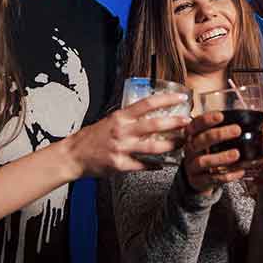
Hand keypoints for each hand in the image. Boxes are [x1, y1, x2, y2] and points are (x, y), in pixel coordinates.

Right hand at [65, 93, 190, 178]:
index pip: (147, 103)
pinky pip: (143, 166)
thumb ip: (128, 117)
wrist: (73, 155)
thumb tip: (149, 111)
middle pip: (154, 125)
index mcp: (120, 117)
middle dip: (175, 123)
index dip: (166, 99)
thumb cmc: (92, 136)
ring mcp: (121, 149)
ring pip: (152, 148)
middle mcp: (122, 131)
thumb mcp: (110, 120)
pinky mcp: (120, 165)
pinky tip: (164, 164)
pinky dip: (155, 165)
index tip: (181, 96)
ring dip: (170, 145)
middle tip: (188, 121)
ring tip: (182, 144)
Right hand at [182, 112, 245, 194]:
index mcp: (193, 136)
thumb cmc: (208, 153)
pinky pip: (211, 178)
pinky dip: (226, 176)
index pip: (196, 124)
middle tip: (236, 130)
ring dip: (221, 157)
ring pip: (203, 161)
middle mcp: (190, 149)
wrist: (197, 178)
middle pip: (200, 140)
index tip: (220, 116)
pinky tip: (239, 172)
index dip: (206, 120)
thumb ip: (223, 130)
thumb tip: (250, 122)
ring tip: (236, 154)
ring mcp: (192, 166)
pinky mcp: (198, 181)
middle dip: (219, 134)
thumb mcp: (210, 141)